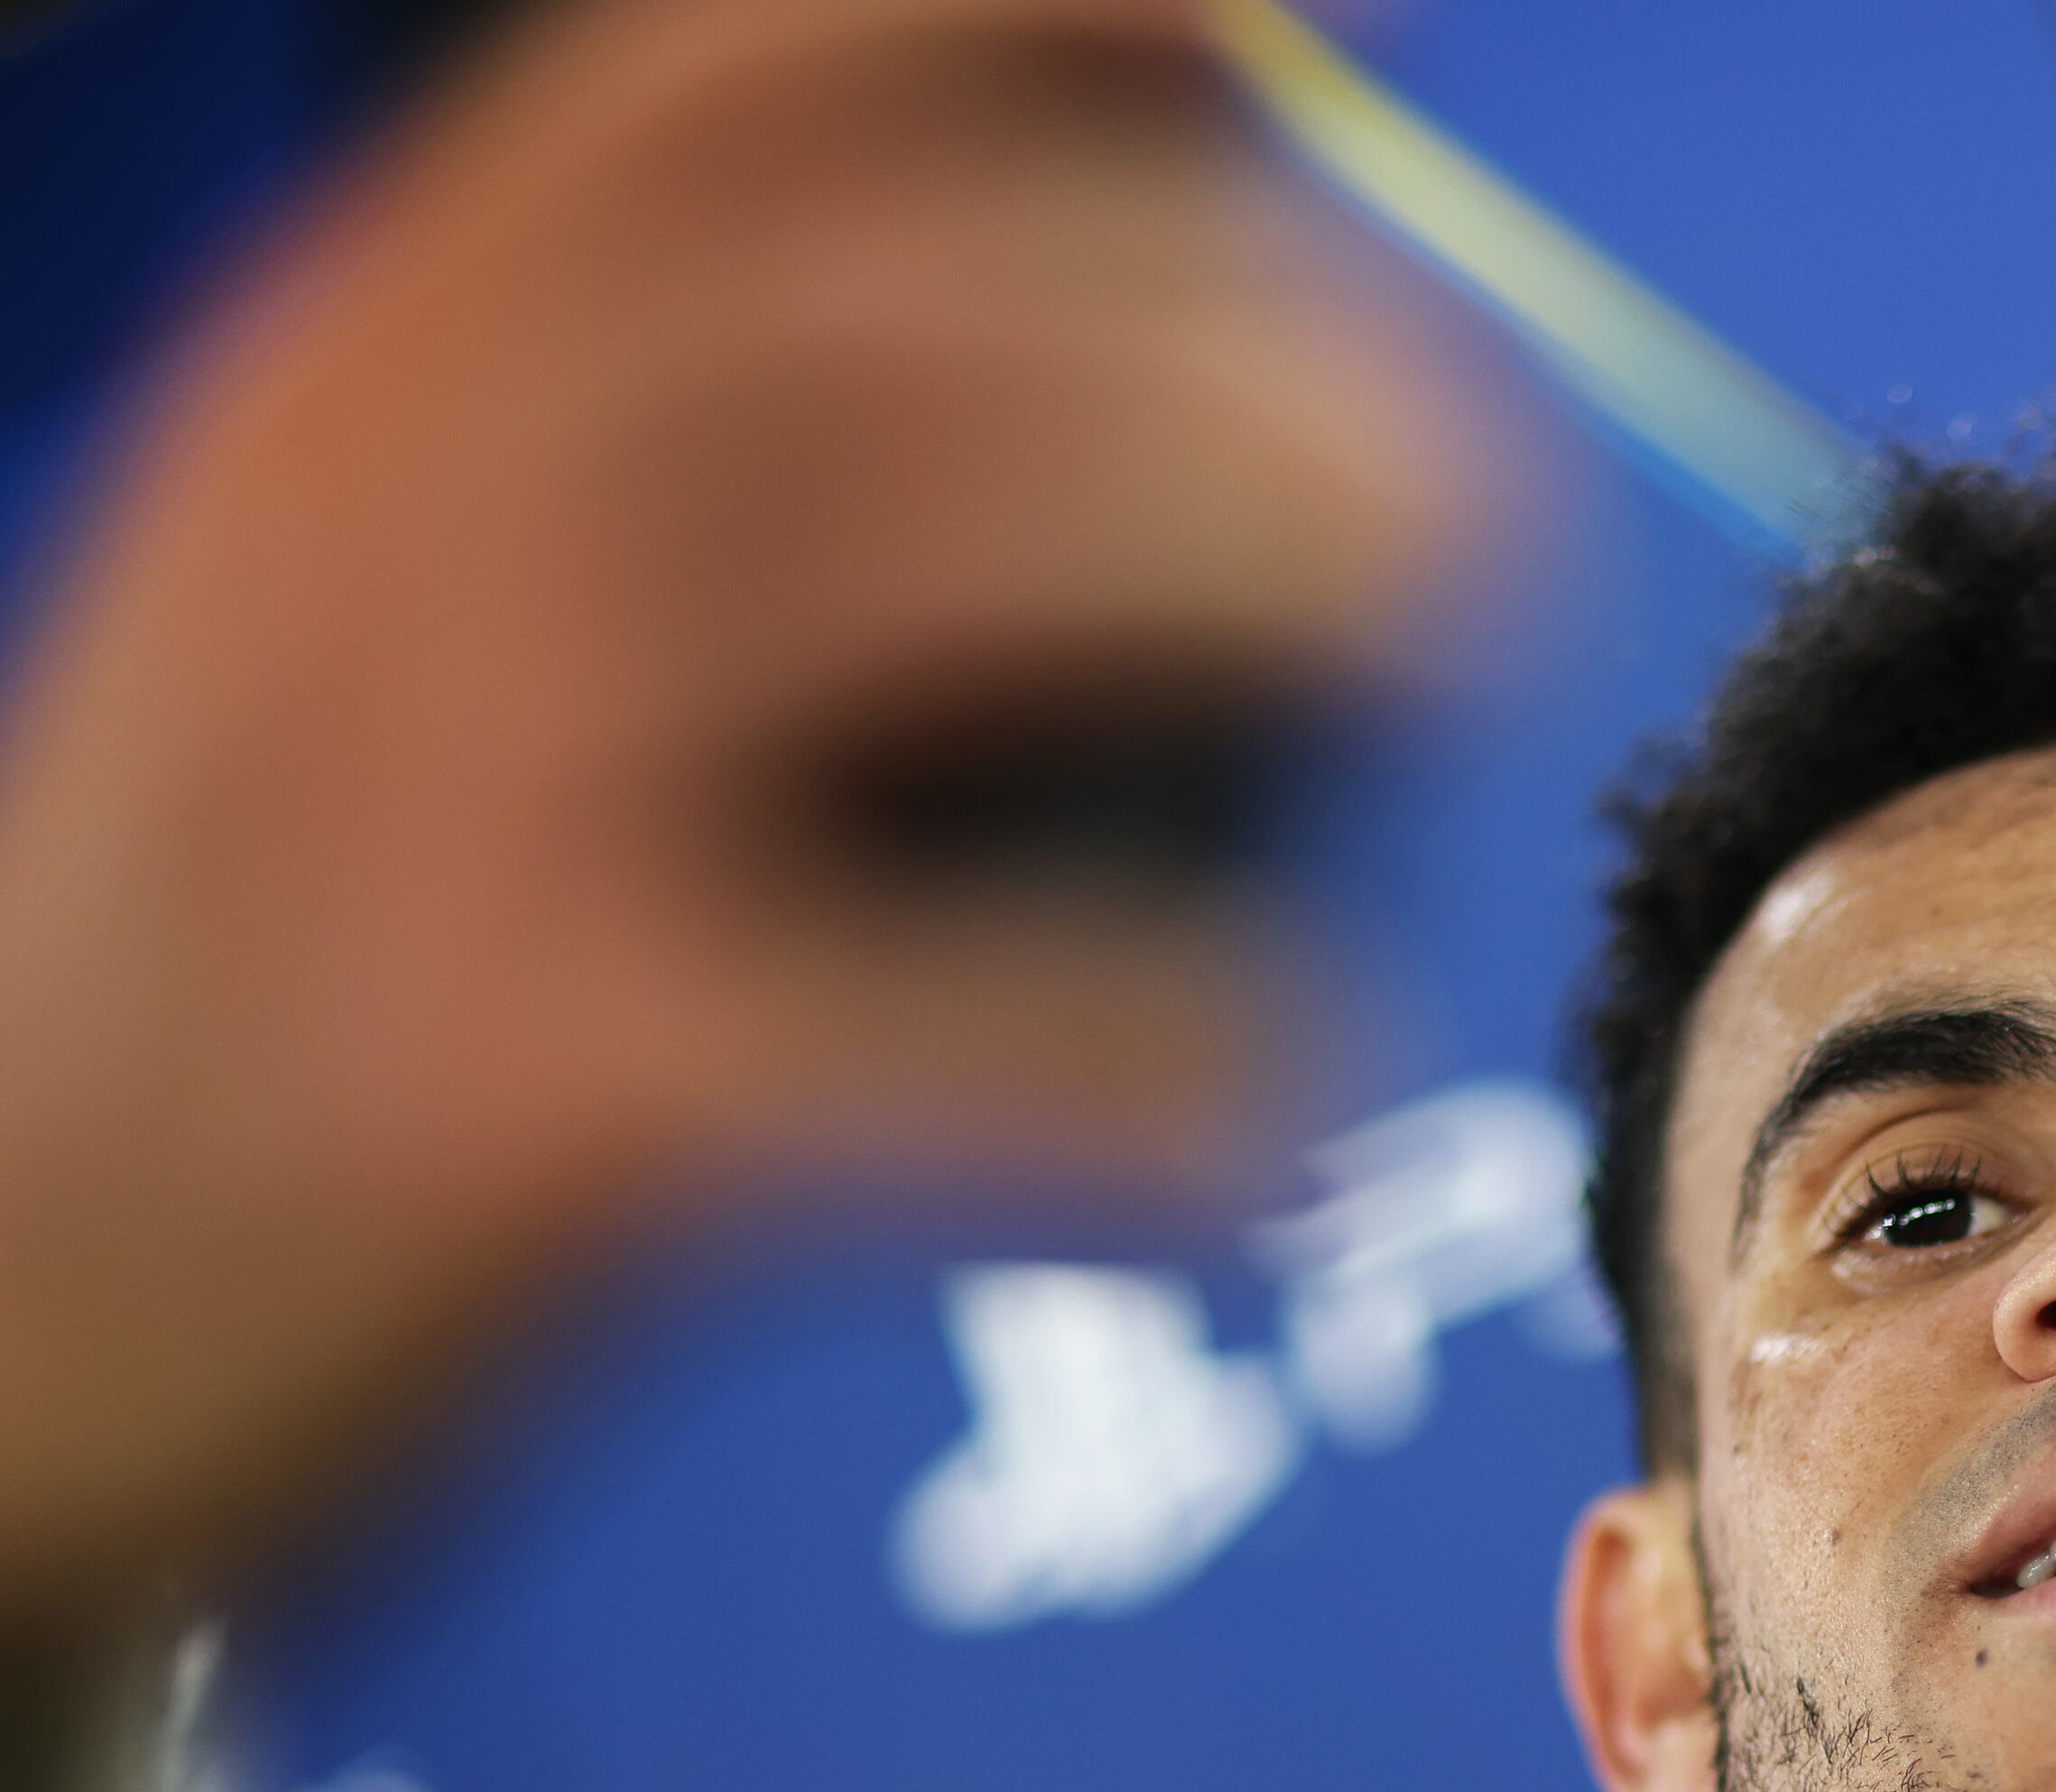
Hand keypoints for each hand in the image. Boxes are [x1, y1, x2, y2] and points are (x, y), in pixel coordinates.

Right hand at [0, 0, 1507, 1627]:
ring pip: (903, 564)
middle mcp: (388, 501)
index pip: (728, 79)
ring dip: (1232, 563)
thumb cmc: (255, 924)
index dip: (1057, 17)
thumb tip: (1096, 328)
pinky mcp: (498, 1078)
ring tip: (1475, 625)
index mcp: (374, 355)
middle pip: (884, 311)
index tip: (1357, 35)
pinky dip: (1131, 1061)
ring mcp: (432, 780)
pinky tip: (1286, 1107)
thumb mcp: (358, 581)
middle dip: (1233, 347)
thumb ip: (639, 432)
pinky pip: (901, 1029)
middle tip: (1488, 473)